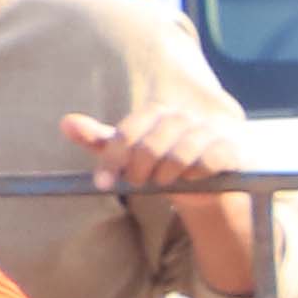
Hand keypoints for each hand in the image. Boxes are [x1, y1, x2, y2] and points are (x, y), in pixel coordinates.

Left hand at [63, 97, 247, 191]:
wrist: (210, 185)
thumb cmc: (163, 166)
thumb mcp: (128, 155)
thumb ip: (100, 140)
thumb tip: (65, 122)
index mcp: (157, 112)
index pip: (128, 131)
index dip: (112, 159)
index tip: (102, 183)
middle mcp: (184, 116)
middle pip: (151, 145)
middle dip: (139, 171)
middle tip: (140, 183)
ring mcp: (211, 130)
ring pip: (179, 155)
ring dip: (166, 177)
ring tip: (164, 182)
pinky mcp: (232, 148)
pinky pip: (207, 162)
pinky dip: (194, 176)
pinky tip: (192, 179)